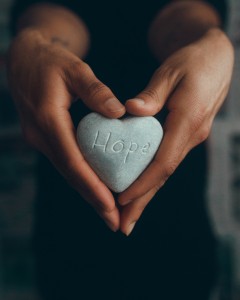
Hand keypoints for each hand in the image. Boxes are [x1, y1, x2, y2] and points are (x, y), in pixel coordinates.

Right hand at [7, 28, 125, 230]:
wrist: (25, 59)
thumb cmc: (50, 61)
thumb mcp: (74, 68)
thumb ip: (96, 90)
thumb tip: (119, 113)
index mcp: (49, 119)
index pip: (73, 161)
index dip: (92, 186)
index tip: (111, 206)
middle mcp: (41, 136)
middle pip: (71, 174)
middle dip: (93, 200)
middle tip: (114, 222)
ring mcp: (41, 139)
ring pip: (68, 172)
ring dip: (88, 193)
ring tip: (109, 213)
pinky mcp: (46, 138)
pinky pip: (66, 163)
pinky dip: (82, 178)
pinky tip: (95, 188)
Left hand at [118, 28, 233, 234]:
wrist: (214, 59)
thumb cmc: (192, 61)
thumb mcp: (170, 71)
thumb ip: (152, 94)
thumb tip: (130, 111)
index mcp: (188, 120)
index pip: (163, 161)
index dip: (143, 183)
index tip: (121, 199)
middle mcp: (191, 136)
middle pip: (164, 175)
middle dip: (142, 202)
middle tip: (122, 226)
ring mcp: (190, 138)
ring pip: (165, 172)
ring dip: (146, 195)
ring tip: (127, 216)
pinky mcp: (185, 136)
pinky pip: (166, 162)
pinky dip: (151, 178)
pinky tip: (139, 189)